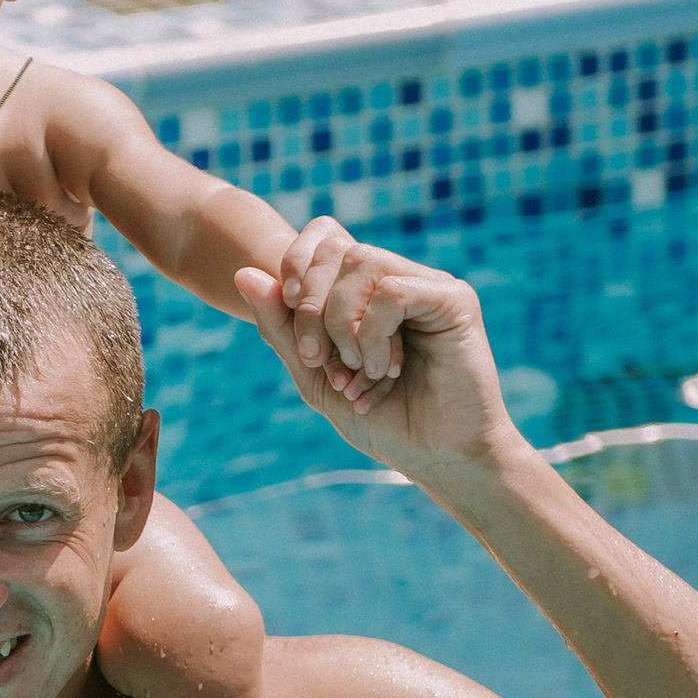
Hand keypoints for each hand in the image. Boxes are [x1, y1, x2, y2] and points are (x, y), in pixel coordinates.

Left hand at [234, 256, 518, 486]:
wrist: (436, 459)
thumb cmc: (383, 422)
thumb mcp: (315, 376)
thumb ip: (282, 327)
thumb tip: (242, 273)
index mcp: (368, 291)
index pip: (323, 238)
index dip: (295, 268)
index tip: (293, 321)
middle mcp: (400, 278)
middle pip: (336, 250)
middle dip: (311, 306)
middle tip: (317, 359)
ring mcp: (429, 285)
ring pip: (362, 263)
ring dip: (342, 322)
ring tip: (355, 370)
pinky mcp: (454, 300)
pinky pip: (393, 290)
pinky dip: (374, 334)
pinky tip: (385, 370)